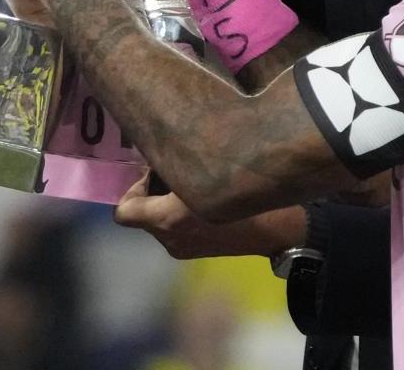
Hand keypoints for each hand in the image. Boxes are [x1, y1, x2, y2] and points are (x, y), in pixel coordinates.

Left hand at [114, 176, 304, 259]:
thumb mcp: (209, 172)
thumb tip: (160, 152)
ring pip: (158, 221)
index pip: (123, 212)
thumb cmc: (245, 196)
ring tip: (193, 183)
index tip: (154, 173)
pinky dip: (180, 215)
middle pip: (141, 214)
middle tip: (176, 170)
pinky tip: (204, 201)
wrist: (279, 229)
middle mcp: (169, 239)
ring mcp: (182, 249)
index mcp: (166, 220)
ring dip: (166, 203)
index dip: (132, 189)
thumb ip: (177, 164)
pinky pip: (175, 229)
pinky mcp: (196, 252)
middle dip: (152, 192)